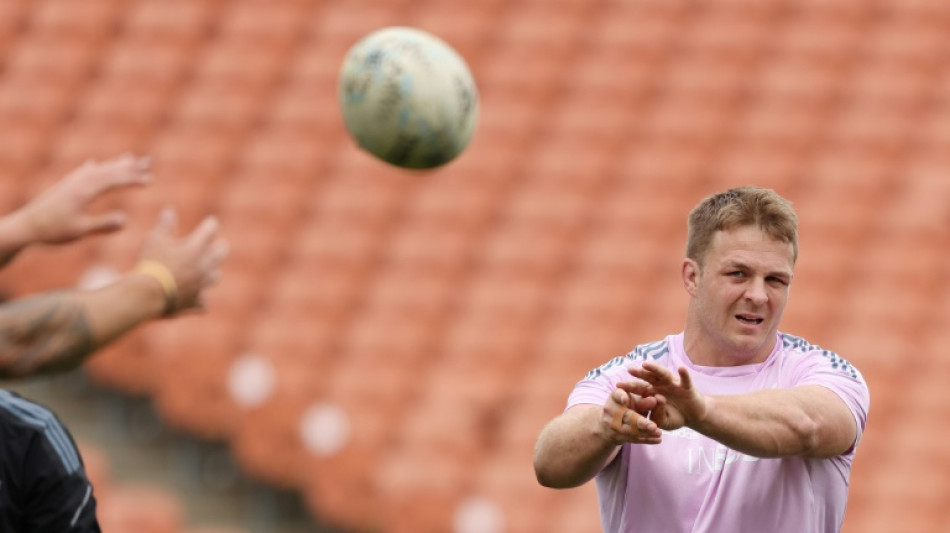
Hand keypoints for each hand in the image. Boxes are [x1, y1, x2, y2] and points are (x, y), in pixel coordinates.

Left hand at [14, 154, 150, 244]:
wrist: (25, 226)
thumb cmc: (53, 230)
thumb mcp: (80, 230)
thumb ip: (103, 225)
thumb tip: (125, 219)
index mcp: (85, 192)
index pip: (113, 181)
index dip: (132, 180)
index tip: (149, 180)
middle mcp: (79, 182)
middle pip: (109, 170)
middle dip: (130, 167)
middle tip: (149, 162)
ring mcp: (71, 182)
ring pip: (98, 169)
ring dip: (115, 164)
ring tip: (130, 157)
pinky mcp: (64, 186)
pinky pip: (83, 172)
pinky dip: (93, 167)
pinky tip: (94, 164)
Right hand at [137, 207, 227, 315]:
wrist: (148, 294)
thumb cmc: (151, 262)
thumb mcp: (155, 239)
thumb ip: (165, 224)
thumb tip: (169, 210)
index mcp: (196, 247)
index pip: (211, 230)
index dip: (210, 225)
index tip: (211, 222)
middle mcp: (205, 265)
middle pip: (221, 253)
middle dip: (220, 248)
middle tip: (219, 245)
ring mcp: (202, 285)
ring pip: (215, 277)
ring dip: (212, 272)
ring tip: (207, 271)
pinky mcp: (196, 302)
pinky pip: (203, 302)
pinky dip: (199, 299)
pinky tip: (196, 298)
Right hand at [600, 387, 662, 445]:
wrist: (608, 426)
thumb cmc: (624, 407)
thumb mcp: (632, 400)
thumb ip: (643, 401)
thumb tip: (654, 400)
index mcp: (615, 398)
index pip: (617, 395)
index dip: (621, 397)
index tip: (625, 400)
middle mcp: (611, 411)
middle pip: (626, 416)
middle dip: (640, 422)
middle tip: (652, 426)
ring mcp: (613, 426)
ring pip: (631, 430)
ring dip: (646, 432)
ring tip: (659, 432)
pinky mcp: (618, 438)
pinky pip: (634, 439)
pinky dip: (647, 440)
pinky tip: (658, 440)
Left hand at [621, 362, 707, 430]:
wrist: (693, 417)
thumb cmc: (675, 417)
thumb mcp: (663, 421)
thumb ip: (657, 414)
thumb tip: (655, 401)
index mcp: (652, 392)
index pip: (639, 389)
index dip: (629, 387)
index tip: (618, 385)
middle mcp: (661, 385)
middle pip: (648, 377)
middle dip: (639, 373)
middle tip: (629, 369)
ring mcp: (673, 384)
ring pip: (663, 374)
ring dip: (655, 369)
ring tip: (646, 364)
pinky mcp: (687, 387)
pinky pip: (685, 379)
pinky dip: (684, 374)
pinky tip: (681, 368)